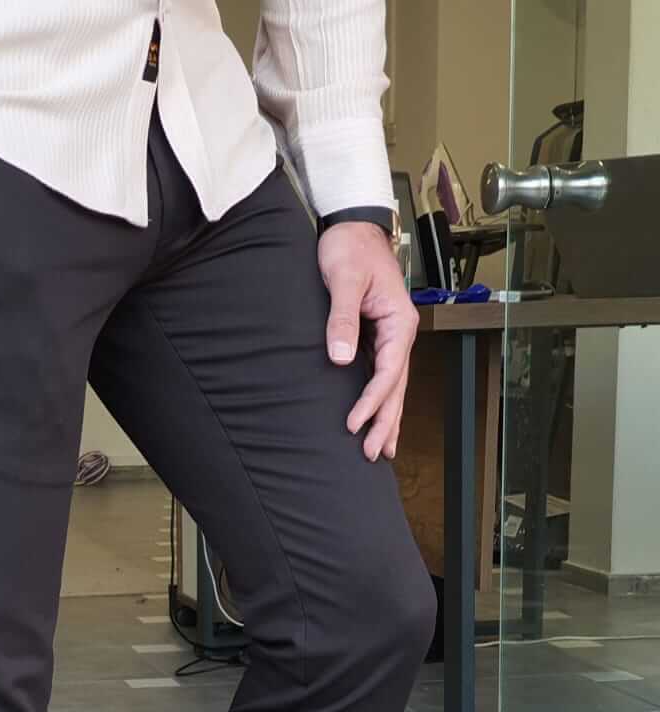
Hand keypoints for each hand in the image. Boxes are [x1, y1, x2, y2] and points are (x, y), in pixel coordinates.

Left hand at [319, 221, 417, 460]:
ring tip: (382, 451)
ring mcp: (391, 337)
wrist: (352, 226)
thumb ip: (341, 318)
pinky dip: (380, 400)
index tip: (354, 425)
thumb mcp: (342, 278)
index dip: (372, 401)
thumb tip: (341, 359)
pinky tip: (375, 420)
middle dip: (386, 422)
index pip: (388, 372)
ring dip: (388, 418)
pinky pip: (382, 375)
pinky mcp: (377, 337)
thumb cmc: (349, 247)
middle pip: (396, 387)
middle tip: (374, 454)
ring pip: (393, 385)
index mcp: (398, 321)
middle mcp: (400, 333)